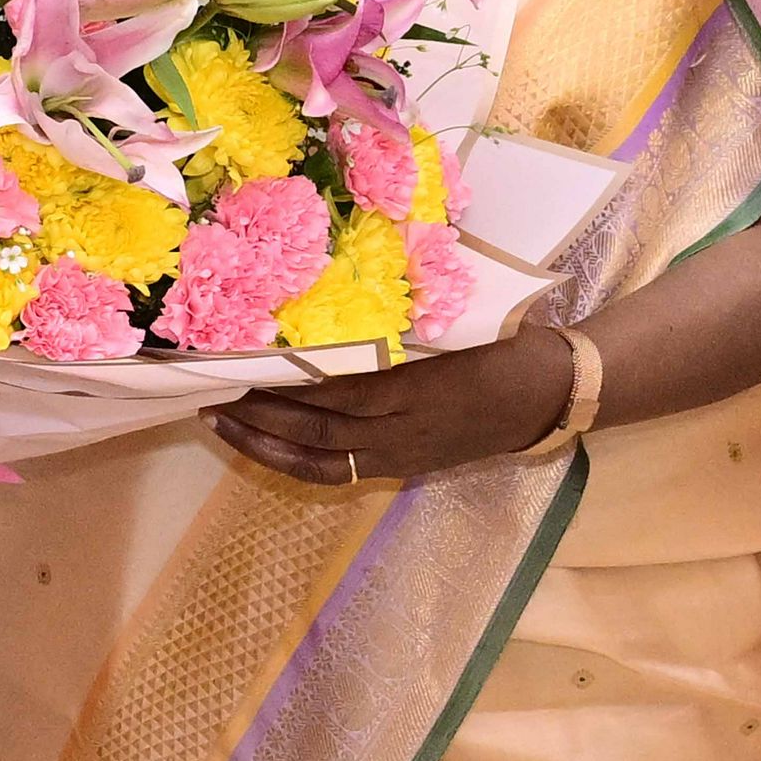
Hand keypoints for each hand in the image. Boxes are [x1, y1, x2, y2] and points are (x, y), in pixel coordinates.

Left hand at [215, 326, 570, 488]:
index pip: (337, 390)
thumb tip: (335, 287)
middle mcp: (404, 429)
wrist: (551, 393)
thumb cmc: (504, 341)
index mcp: (417, 386)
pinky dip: (295, 462)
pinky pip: (338, 473)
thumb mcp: (454, 319)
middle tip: (209, 392)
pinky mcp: (403, 468)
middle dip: (259, 415)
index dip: (286, 383)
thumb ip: (399, 317)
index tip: (241, 361)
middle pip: (318, 429)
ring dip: (264, 445)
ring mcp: (402, 455)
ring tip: (220, 422)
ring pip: (320, 461)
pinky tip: (264, 445)